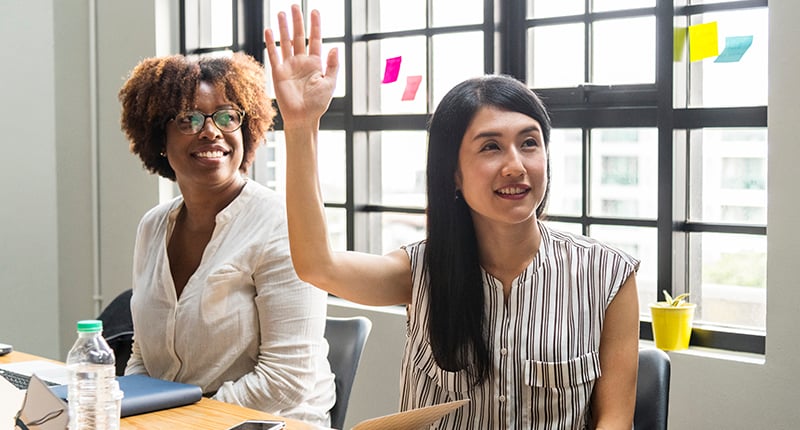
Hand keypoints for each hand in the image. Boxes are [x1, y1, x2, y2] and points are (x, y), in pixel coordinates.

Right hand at [264, 4, 338, 128]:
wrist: (303, 118)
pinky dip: (271, 43)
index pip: (315, 39)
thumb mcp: (330, 83)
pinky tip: (269, 31)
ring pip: (286, 42)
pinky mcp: (278, 73)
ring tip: (281, 13)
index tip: (315, 11)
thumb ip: (332, 65)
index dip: (315, 26)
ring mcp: (289, 66)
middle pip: (299, 37)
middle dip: (297, 21)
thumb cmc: (318, 104)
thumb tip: (335, 47)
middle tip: (294, 6)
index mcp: (315, 63)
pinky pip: (274, 55)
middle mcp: (301, 62)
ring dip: (283, 28)